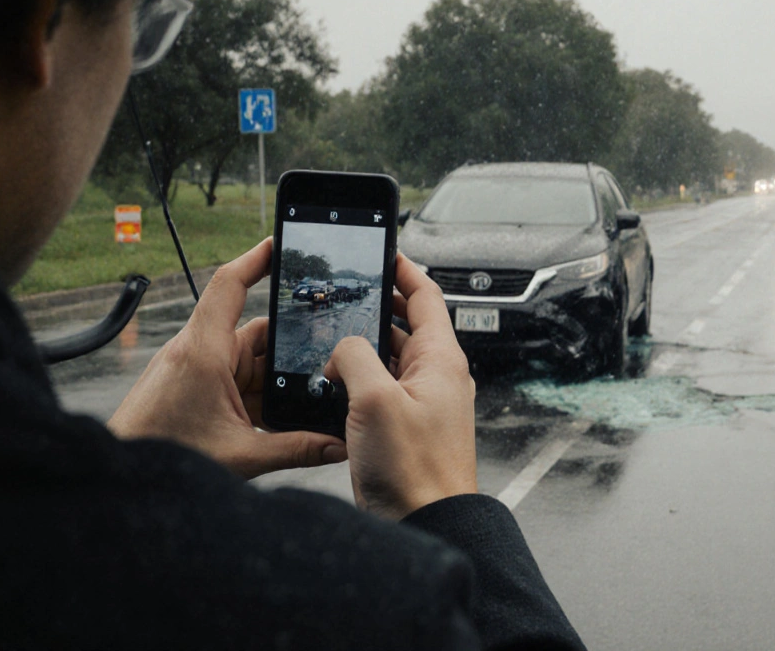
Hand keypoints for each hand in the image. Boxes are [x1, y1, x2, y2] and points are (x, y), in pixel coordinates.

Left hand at [108, 239, 347, 478]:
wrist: (119, 479)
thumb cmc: (163, 458)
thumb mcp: (241, 455)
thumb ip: (296, 448)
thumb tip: (337, 444)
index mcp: (203, 352)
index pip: (230, 285)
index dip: (257, 258)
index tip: (282, 243)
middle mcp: (198, 352)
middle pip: (256, 331)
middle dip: (290, 347)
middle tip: (326, 360)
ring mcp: (195, 369)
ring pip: (250, 359)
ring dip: (274, 378)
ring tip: (302, 399)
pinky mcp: (195, 387)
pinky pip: (237, 379)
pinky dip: (259, 393)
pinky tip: (275, 416)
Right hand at [324, 253, 476, 518]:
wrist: (427, 522)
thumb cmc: (415, 470)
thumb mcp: (375, 400)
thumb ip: (356, 358)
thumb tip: (344, 348)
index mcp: (441, 360)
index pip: (427, 296)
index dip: (404, 269)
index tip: (385, 252)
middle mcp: (437, 377)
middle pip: (409, 324)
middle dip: (378, 305)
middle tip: (350, 292)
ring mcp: (423, 403)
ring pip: (392, 358)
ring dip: (364, 345)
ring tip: (333, 336)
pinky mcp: (405, 427)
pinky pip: (382, 389)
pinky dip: (360, 379)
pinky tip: (334, 383)